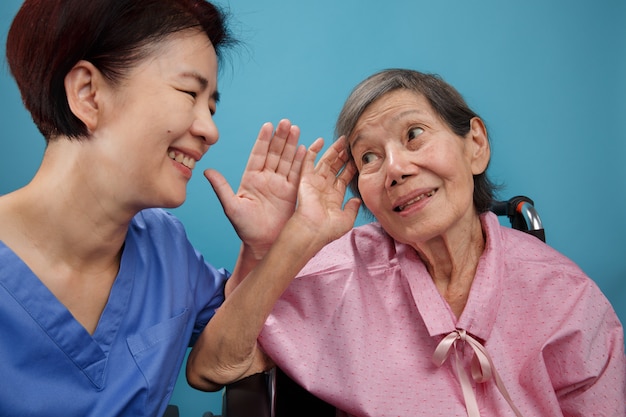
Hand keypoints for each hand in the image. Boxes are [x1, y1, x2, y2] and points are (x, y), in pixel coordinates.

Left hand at [205, 119, 305, 257]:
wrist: (262, 245)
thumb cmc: (244, 228)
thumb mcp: (231, 207)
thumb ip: (221, 188)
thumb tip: (206, 171)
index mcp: (251, 179)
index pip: (258, 154)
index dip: (263, 140)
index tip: (268, 125)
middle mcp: (266, 178)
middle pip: (275, 154)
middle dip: (281, 138)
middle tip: (287, 123)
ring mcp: (280, 185)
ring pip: (287, 160)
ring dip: (292, 145)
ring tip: (296, 129)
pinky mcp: (292, 193)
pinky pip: (298, 174)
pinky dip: (303, 161)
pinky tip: (307, 149)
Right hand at [293, 136, 360, 246]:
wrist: (312, 230)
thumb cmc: (328, 230)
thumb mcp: (347, 220)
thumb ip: (353, 208)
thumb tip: (357, 199)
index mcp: (334, 197)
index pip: (344, 178)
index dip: (351, 168)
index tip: (358, 158)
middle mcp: (324, 188)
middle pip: (335, 167)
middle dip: (343, 156)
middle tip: (351, 145)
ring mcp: (315, 182)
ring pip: (325, 162)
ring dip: (333, 151)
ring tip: (343, 140)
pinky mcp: (305, 179)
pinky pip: (308, 161)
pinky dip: (313, 151)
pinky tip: (320, 141)